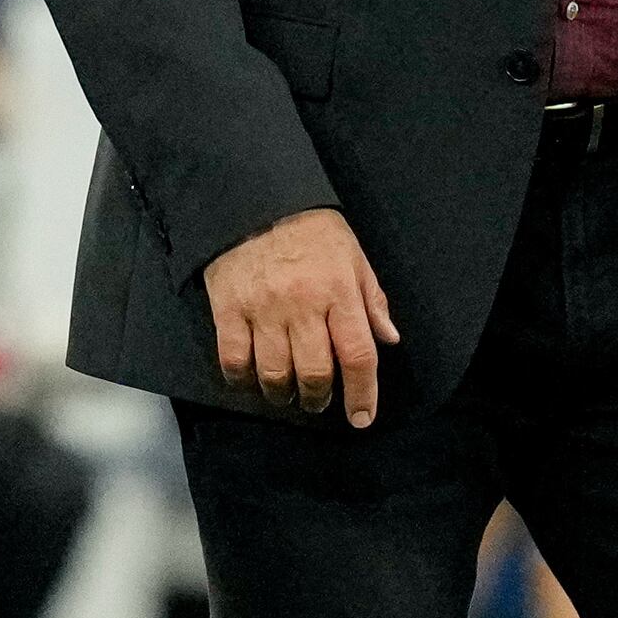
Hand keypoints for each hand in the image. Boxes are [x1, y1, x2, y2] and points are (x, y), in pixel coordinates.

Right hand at [206, 206, 399, 422]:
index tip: (362, 418)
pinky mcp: (228, 310)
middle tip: (318, 401)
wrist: (255, 200)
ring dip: (283, 394)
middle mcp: (302, 305)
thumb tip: (389, 339)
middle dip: (319, 398)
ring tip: (287, 395)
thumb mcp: (353, 256)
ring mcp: (262, 310)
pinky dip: (242, 380)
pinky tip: (250, 381)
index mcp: (339, 292)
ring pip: (274, 373)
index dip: (363, 393)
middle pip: (315, 372)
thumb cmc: (312, 231)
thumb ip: (372, 300)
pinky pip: (234, 360)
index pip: (358, 354)